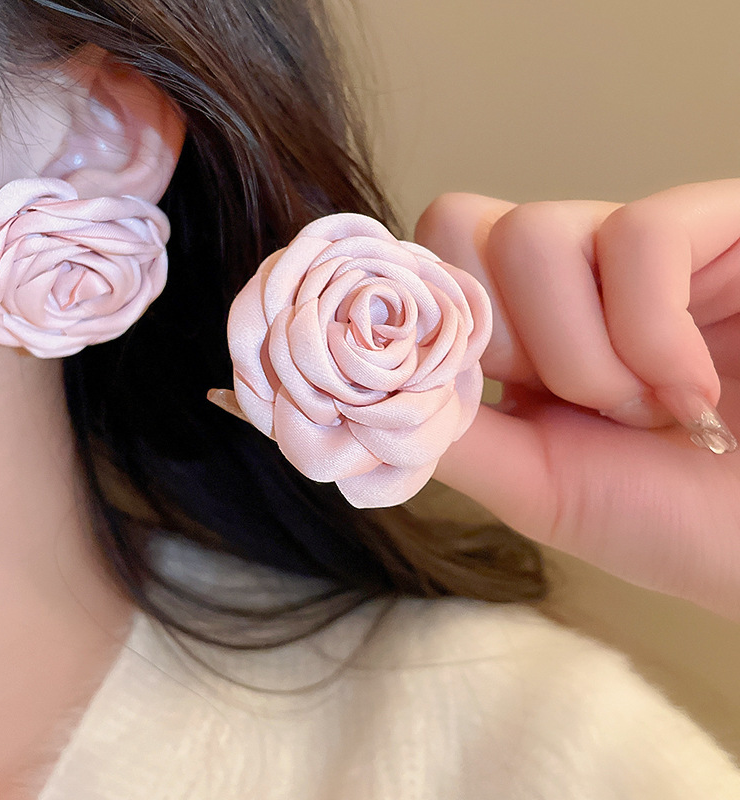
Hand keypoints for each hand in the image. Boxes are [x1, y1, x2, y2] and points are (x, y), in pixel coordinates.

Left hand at [415, 182, 739, 620]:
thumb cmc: (675, 520)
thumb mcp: (538, 485)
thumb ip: (452, 433)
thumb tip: (361, 393)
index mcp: (517, 326)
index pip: (426, 258)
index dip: (437, 323)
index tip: (493, 394)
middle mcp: (568, 272)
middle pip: (458, 223)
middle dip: (509, 339)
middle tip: (578, 405)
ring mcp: (639, 242)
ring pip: (533, 233)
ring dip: (584, 354)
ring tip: (646, 407)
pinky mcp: (718, 226)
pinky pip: (638, 238)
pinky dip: (652, 338)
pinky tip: (693, 392)